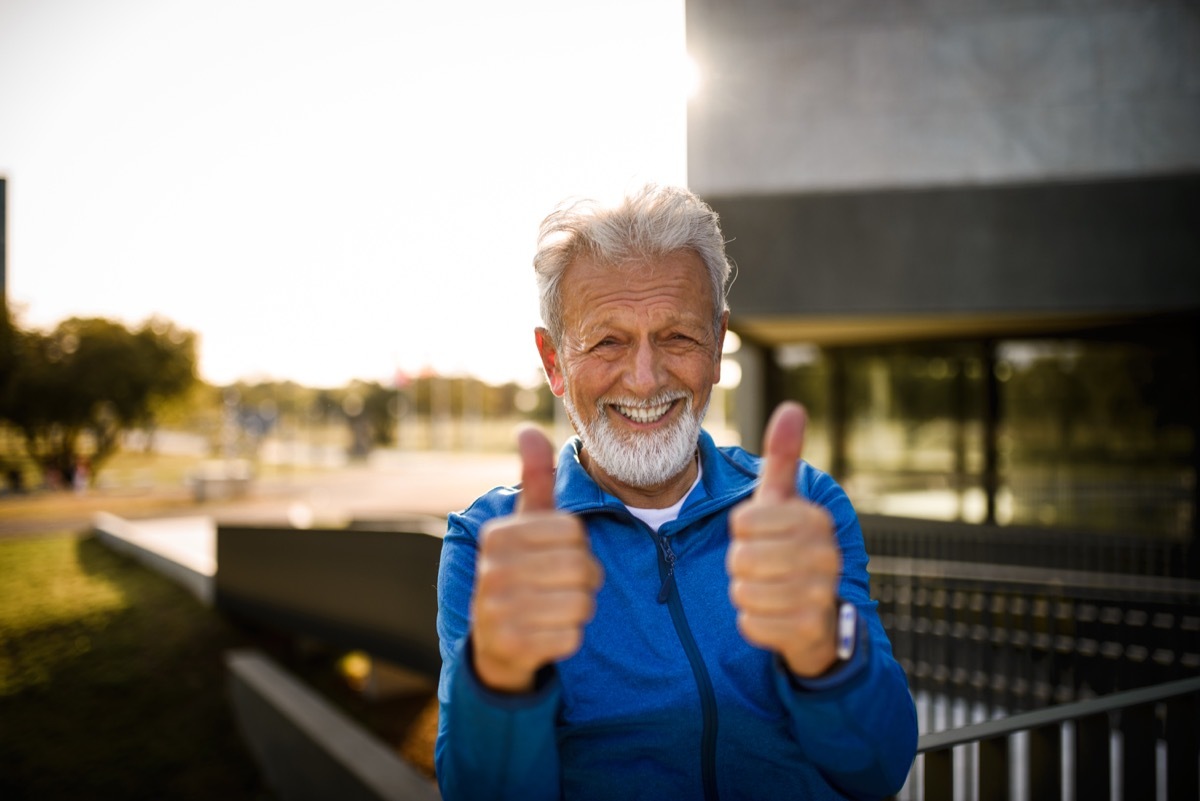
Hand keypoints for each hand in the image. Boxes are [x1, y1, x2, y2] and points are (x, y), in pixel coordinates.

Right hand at [470, 426, 603, 692]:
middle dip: (585, 579)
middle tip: (563, 586)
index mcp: (499, 536)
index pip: (573, 531)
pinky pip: (572, 637)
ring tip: (555, 607)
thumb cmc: (522, 571)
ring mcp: (497, 611)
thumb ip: (535, 479)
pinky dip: (569, 637)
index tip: (557, 555)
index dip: (579, 545)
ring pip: (581, 603)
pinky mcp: (511, 647)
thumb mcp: (526, 525)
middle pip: (581, 567)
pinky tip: (547, 633)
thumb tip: (528, 429)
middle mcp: (492, 571)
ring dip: (579, 608)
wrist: (495, 642)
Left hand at [727, 402, 842, 677]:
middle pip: (741, 558)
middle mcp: (824, 555)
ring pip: (743, 591)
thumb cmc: (790, 549)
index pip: (743, 522)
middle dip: (741, 565)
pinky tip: (774, 616)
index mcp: (814, 519)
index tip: (763, 537)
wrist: (820, 619)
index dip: (742, 532)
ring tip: (770, 590)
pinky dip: (753, 622)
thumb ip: (783, 457)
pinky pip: (751, 624)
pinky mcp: (809, 631)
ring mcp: (821, 594)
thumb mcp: (784, 503)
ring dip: (746, 593)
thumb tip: (792, 407)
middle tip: (764, 567)